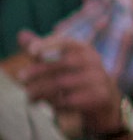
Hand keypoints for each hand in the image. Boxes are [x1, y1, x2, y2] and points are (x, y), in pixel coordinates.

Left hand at [9, 33, 127, 139]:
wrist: (105, 99)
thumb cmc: (75, 77)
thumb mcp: (61, 61)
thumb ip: (42, 49)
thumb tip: (22, 35)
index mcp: (84, 49)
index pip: (66, 42)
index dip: (48, 44)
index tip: (31, 52)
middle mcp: (93, 61)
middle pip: (62, 63)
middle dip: (38, 71)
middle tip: (20, 78)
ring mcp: (98, 79)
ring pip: (64, 83)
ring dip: (42, 90)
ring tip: (30, 96)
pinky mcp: (99, 96)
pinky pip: (71, 100)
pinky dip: (56, 103)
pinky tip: (49, 105)